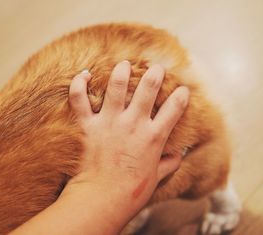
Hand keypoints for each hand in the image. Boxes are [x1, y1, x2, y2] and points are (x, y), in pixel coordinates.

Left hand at [66, 60, 188, 224]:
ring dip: (122, 71)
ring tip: (124, 64)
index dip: (181, 96)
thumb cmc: (130, 192)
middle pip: (148, 89)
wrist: (101, 199)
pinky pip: (79, 99)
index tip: (183, 90)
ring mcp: (109, 122)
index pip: (174, 109)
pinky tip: (84, 74)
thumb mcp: (155, 177)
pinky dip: (79, 84)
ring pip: (116, 86)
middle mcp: (133, 124)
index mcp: (153, 137)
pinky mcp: (87, 126)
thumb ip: (168, 164)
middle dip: (155, 74)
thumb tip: (179, 157)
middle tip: (157, 68)